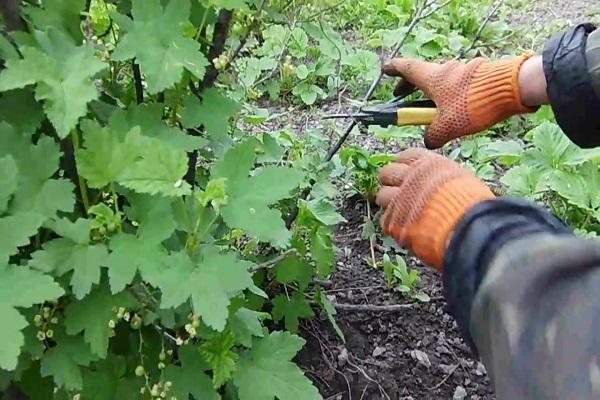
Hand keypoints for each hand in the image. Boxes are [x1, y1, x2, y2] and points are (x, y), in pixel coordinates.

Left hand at [376, 149, 493, 268]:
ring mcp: (399, 200)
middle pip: (387, 173)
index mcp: (428, 164)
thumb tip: (432, 182)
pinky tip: (406, 229)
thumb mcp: (461, 181)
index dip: (404, 164)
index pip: (405, 156)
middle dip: (390, 182)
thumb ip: (439, 178)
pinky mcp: (394, 222)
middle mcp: (410, 178)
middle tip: (398, 192)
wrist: (467, 229)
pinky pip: (386, 221)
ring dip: (389, 204)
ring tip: (402, 212)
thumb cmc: (472, 207)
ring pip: (381, 196)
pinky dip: (394, 225)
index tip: (405, 171)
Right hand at [384, 55, 537, 148]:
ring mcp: (464, 72)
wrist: (513, 88)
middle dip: (410, 86)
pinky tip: (457, 111)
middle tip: (403, 95)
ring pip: (442, 81)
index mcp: (432, 78)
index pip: (406, 69)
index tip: (386, 70)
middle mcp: (446, 71)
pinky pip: (458, 86)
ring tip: (432, 110)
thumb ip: (433, 136)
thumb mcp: (448, 126)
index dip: (394, 70)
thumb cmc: (474, 105)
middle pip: (422, 75)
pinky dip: (449, 95)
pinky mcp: (480, 77)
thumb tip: (429, 142)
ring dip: (432, 92)